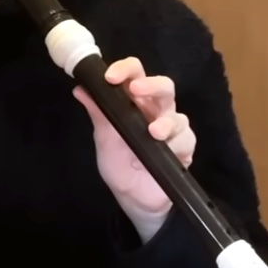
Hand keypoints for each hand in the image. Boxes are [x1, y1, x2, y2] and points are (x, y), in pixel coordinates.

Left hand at [73, 57, 194, 242]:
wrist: (133, 198)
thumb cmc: (119, 164)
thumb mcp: (104, 138)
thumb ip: (98, 113)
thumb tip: (80, 88)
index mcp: (135, 102)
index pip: (135, 74)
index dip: (126, 69)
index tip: (110, 77)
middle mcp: (156, 110)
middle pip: (164, 86)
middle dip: (152, 85)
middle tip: (137, 90)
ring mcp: (173, 128)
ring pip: (177, 115)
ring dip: (166, 122)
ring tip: (154, 132)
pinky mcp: (185, 148)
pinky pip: (186, 140)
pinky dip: (177, 143)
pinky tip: (168, 150)